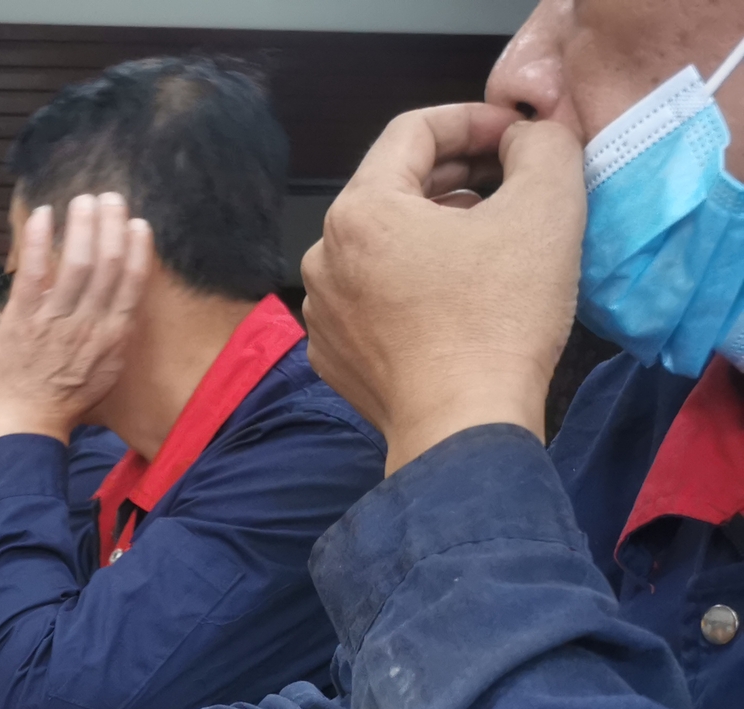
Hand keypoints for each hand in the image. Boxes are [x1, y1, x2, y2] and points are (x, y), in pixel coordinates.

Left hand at [0, 192, 154, 446]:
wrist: (28, 421)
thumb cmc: (68, 397)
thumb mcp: (107, 368)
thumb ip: (116, 332)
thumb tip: (126, 299)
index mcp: (112, 335)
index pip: (132, 282)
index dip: (137, 248)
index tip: (136, 223)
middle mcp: (88, 324)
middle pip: (106, 264)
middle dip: (110, 225)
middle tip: (109, 198)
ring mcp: (55, 320)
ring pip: (75, 263)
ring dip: (81, 225)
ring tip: (83, 201)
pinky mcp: (22, 319)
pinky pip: (33, 273)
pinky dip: (38, 241)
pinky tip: (42, 215)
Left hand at [301, 105, 582, 473]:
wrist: (462, 427)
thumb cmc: (500, 318)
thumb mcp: (546, 205)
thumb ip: (541, 144)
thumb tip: (523, 137)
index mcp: (359, 211)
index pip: (413, 130)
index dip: (473, 119)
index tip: (518, 135)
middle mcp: (323, 258)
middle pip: (393, 187)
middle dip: (458, 174)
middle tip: (514, 183)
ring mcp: (323, 311)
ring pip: (384, 244)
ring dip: (436, 230)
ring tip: (490, 242)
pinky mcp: (335, 355)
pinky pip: (375, 296)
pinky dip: (414, 282)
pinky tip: (458, 297)